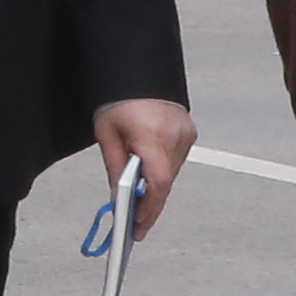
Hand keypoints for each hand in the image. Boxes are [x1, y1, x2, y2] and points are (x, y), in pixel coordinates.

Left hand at [95, 96, 192, 236]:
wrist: (137, 70)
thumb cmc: (119, 99)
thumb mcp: (107, 134)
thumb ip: (116, 169)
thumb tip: (119, 197)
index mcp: (151, 135)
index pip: (158, 182)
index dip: (149, 209)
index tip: (137, 225)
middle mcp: (173, 135)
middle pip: (165, 183)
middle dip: (149, 205)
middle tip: (136, 224)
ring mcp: (185, 133)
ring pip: (171, 174)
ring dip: (155, 187)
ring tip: (139, 203)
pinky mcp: (189, 131)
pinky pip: (176, 160)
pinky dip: (162, 171)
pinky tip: (149, 177)